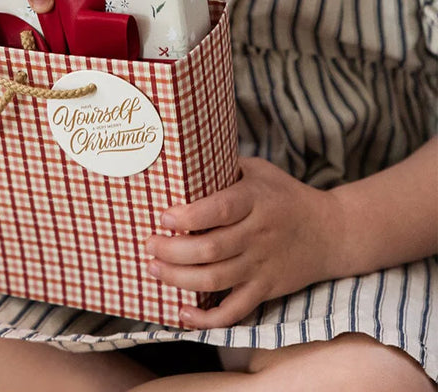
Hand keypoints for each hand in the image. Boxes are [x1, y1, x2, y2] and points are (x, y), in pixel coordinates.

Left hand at [145, 157, 338, 328]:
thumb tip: (182, 160)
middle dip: (172, 250)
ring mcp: (262, 265)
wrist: (330, 232)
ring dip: (179, 278)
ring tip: (154, 269)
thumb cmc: (285, 194)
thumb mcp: (259, 171)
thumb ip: (225, 167)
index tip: (164, 217)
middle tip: (149, 245)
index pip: (220, 210)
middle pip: (211, 249)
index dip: (189, 215)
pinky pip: (235, 311)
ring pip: (216, 280)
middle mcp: (258, 234)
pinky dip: (208, 318)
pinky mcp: (266, 289)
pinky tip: (183, 312)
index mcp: (255, 200)